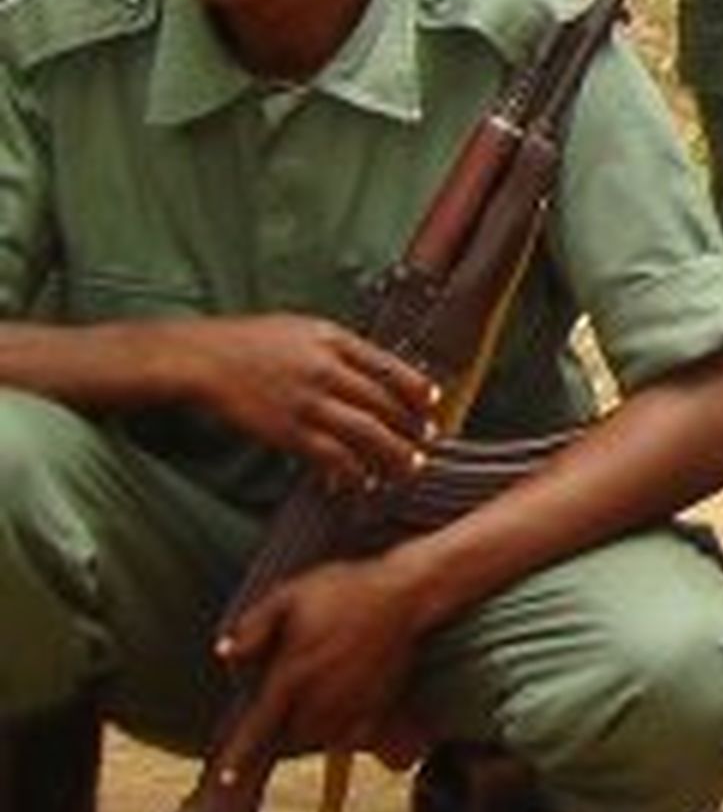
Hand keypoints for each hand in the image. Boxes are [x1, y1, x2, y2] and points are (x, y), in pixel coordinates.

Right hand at [174, 315, 438, 489]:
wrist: (202, 358)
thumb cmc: (251, 341)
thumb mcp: (304, 329)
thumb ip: (340, 348)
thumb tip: (374, 371)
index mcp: (335, 340)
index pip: (391, 367)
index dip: (417, 389)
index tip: (432, 404)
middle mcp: (328, 370)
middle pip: (385, 404)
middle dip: (411, 427)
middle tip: (427, 443)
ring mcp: (308, 402)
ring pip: (366, 434)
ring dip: (392, 455)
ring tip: (406, 469)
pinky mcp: (286, 431)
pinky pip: (330, 457)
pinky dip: (350, 473)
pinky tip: (359, 482)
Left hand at [218, 549, 434, 766]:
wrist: (406, 592)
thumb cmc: (344, 590)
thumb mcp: (289, 595)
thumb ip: (253, 626)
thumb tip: (222, 654)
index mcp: (294, 674)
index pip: (259, 725)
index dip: (240, 755)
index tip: (225, 780)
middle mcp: (322, 696)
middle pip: (288, 738)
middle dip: (275, 737)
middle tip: (274, 720)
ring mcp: (352, 702)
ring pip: (318, 738)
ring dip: (304, 735)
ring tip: (302, 714)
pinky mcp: (377, 702)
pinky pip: (351, 734)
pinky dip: (337, 734)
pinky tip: (334, 716)